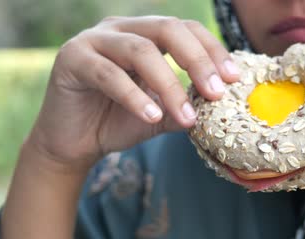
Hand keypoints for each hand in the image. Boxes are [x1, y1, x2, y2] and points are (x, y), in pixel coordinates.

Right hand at [28, 16, 239, 171]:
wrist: (74, 143)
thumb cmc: (119, 122)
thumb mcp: (161, 114)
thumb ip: (185, 105)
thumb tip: (221, 104)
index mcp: (144, 34)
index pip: (185, 29)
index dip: (212, 50)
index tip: (232, 79)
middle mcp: (120, 30)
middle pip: (167, 29)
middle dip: (196, 60)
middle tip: (215, 93)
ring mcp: (94, 40)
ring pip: (140, 50)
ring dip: (168, 85)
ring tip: (186, 115)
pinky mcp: (71, 59)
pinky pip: (108, 73)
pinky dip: (133, 95)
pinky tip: (150, 116)